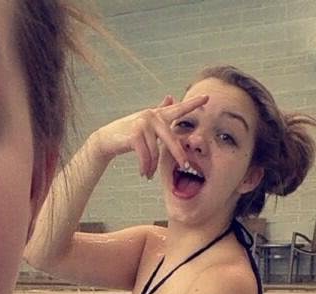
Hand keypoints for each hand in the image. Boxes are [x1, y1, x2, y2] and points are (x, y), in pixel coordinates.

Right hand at [92, 93, 208, 178]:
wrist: (108, 139)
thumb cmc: (129, 132)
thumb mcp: (146, 121)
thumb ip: (160, 111)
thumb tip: (171, 97)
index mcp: (158, 114)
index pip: (178, 109)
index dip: (193, 104)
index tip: (207, 98)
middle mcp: (152, 116)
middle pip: (171, 139)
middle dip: (178, 154)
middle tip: (185, 166)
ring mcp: (143, 124)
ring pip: (155, 152)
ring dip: (152, 167)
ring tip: (149, 174)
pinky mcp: (135, 134)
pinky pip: (146, 156)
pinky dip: (145, 167)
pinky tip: (143, 173)